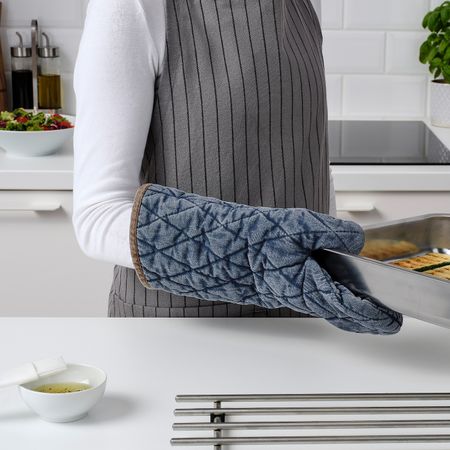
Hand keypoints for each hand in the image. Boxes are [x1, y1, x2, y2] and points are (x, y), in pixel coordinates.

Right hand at [246, 208, 402, 333]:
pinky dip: (333, 301)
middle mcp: (300, 297)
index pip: (349, 307)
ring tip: (368, 304)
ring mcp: (291, 295)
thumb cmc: (254, 239)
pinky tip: (337, 289)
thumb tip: (355, 241)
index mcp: (306, 286)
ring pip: (328, 308)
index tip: (392, 318)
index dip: (374, 314)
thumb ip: (333, 232)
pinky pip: (315, 300)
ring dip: (351, 310)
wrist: (223, 246)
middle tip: (386, 320)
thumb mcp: (299, 225)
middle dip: (367, 320)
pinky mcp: (284, 289)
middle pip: (341, 315)